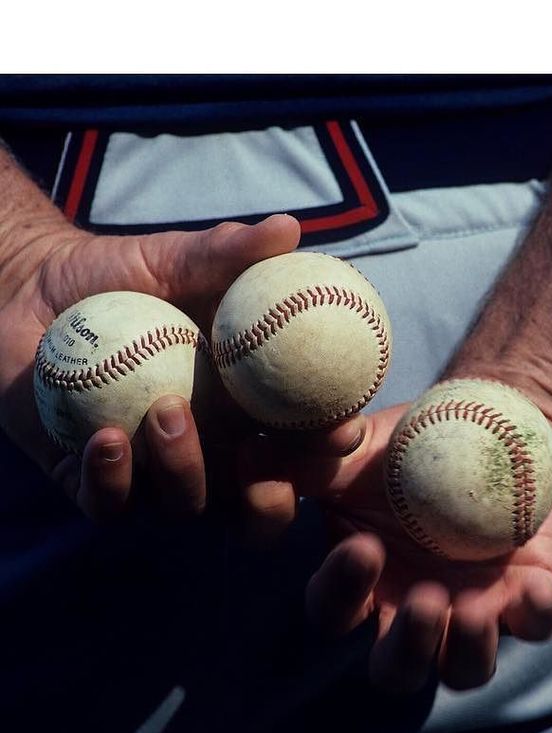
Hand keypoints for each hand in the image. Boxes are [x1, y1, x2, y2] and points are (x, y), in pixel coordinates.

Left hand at [0, 214, 304, 519]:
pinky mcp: (91, 484)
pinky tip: (106, 439)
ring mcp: (152, 475)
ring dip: (186, 471)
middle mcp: (211, 452)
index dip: (331, 447)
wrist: (31, 290)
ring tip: (165, 410)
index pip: (305, 442)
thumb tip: (287, 227)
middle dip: (273, 505)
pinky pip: (109, 505)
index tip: (338, 428)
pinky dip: (112, 481)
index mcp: (249, 411)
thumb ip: (230, 251)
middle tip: (263, 467)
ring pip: (186, 506)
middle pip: (259, 506)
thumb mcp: (178, 258)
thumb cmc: (120, 275)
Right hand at [240, 403, 551, 692]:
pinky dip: (538, 611)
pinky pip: (537, 623)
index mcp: (363, 584)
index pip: (335, 613)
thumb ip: (301, 461)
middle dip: (408, 649)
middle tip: (424, 600)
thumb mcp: (352, 450)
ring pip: (467, 669)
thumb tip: (248, 456)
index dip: (343, 592)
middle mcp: (412, 611)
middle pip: (398, 671)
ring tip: (471, 606)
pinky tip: (536, 584)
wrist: (487, 425)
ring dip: (468, 648)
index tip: (364, 545)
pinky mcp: (528, 592)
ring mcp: (474, 610)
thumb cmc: (407, 445)